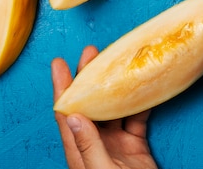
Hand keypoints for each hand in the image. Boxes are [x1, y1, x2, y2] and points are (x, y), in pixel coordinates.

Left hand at [52, 46, 157, 168]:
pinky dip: (141, 103)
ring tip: (115, 61)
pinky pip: (137, 119)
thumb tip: (73, 115)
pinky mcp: (135, 147)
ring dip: (114, 86)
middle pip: (89, 104)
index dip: (62, 88)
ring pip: (113, 108)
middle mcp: (95, 144)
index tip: (59, 63)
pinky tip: (143, 87)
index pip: (66, 113)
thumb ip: (89, 147)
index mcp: (80, 151)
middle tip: (91, 52)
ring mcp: (116, 145)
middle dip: (88, 78)